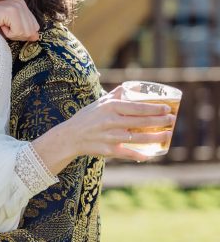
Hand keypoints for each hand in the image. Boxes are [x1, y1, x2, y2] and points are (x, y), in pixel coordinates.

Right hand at [0, 0, 39, 40]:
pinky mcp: (11, 11)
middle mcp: (21, 3)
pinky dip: (8, 34)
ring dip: (12, 35)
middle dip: (17, 35)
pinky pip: (18, 32)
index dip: (20, 34)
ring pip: (27, 32)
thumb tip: (37, 37)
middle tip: (1, 27)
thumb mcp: (7, 29)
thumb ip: (23, 31)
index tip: (5, 28)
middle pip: (32, 30)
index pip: (34, 27)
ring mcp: (17, 6)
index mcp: (22, 5)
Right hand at [32, 86, 175, 171]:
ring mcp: (110, 137)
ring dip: (156, 137)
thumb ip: (115, 95)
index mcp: (110, 108)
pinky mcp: (108, 150)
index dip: (155, 108)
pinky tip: (150, 155)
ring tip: (167, 134)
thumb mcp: (98, 103)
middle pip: (142, 121)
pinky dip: (139, 155)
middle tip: (172, 120)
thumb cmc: (86, 118)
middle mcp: (111, 121)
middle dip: (160, 121)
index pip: (138, 107)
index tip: (167, 108)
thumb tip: (129, 86)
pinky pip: (127, 153)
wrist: (69, 137)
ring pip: (138, 137)